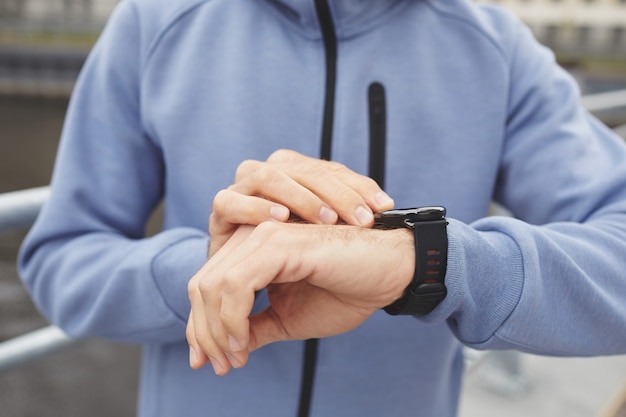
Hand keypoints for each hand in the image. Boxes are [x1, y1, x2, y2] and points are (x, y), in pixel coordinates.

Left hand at [186, 221, 414, 375]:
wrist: (390, 273)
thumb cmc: (347, 291)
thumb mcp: (290, 318)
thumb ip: (254, 328)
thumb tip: (224, 350)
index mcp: (252, 250)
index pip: (206, 285)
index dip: (199, 326)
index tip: (208, 362)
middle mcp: (252, 236)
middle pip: (201, 285)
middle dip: (202, 333)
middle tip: (218, 366)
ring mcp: (264, 235)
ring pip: (211, 286)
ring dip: (215, 331)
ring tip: (234, 358)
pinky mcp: (278, 242)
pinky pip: (235, 285)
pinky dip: (231, 320)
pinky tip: (244, 343)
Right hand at [208, 149, 393, 255]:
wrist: (260, 285)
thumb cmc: (300, 258)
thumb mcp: (331, 234)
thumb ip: (351, 213)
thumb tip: (386, 204)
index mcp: (296, 175)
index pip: (328, 170)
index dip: (356, 186)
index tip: (381, 209)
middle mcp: (268, 176)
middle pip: (299, 168)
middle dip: (333, 192)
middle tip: (359, 219)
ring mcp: (241, 190)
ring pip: (264, 175)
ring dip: (297, 195)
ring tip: (325, 219)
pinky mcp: (220, 213)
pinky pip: (228, 201)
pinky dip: (254, 207)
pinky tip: (279, 220)